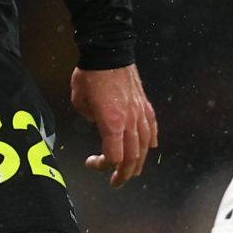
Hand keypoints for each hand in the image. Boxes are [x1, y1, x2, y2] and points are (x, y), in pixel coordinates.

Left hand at [70, 63, 157, 186]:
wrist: (109, 51)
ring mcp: (140, 114)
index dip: (102, 165)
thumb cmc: (90, 75)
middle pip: (132, 157)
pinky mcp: (145, 105)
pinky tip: (151, 147)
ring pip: (145, 146)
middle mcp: (130, 122)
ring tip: (132, 170)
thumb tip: (99, 123)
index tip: (90, 161)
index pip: (113, 156)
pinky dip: (151, 141)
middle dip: (123, 173)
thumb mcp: (80, 102)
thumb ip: (91, 118)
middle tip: (115, 181)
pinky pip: (152, 128)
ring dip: (138, 162)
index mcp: (112, 123)